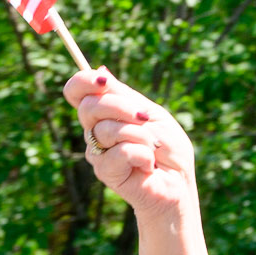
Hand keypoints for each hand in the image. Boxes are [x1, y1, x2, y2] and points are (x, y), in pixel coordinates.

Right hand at [64, 67, 196, 218]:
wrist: (177, 184)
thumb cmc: (167, 149)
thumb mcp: (151, 114)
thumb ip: (125, 97)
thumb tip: (101, 70)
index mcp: (105, 113)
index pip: (77, 91)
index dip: (83, 81)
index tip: (103, 80)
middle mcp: (95, 130)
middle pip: (88, 106)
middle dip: (120, 107)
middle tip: (144, 117)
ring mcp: (97, 151)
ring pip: (107, 129)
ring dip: (140, 135)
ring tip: (153, 148)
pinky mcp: (104, 172)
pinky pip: (120, 151)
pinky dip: (142, 154)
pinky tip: (148, 165)